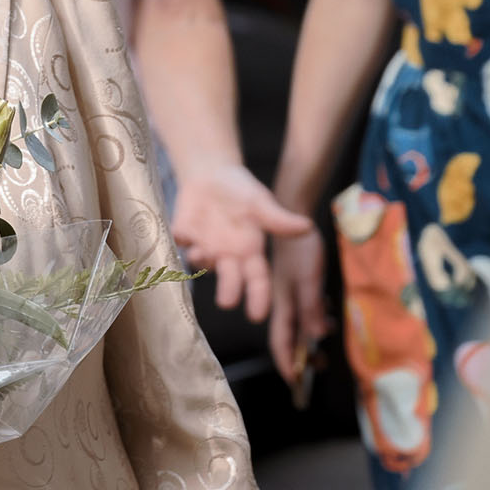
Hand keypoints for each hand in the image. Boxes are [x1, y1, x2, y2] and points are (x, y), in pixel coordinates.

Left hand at [168, 160, 313, 322]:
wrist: (212, 174)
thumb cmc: (242, 191)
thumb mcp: (261, 203)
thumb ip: (279, 219)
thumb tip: (308, 226)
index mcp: (250, 251)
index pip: (258, 280)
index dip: (258, 298)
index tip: (258, 315)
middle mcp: (227, 255)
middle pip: (229, 280)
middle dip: (228, 291)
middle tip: (226, 303)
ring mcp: (204, 245)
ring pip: (202, 262)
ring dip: (201, 261)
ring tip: (200, 254)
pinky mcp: (184, 233)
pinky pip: (181, 240)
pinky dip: (181, 239)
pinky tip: (182, 235)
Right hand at [266, 223, 331, 390]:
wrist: (291, 213)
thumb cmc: (299, 249)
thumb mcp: (308, 280)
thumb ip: (311, 308)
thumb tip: (315, 336)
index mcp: (281, 303)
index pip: (280, 341)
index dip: (286, 363)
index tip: (295, 382)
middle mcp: (283, 301)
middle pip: (290, 335)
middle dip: (302, 354)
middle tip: (321, 365)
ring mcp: (289, 291)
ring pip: (299, 321)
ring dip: (311, 335)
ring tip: (328, 339)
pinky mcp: (297, 281)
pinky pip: (306, 307)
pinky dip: (316, 316)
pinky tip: (327, 313)